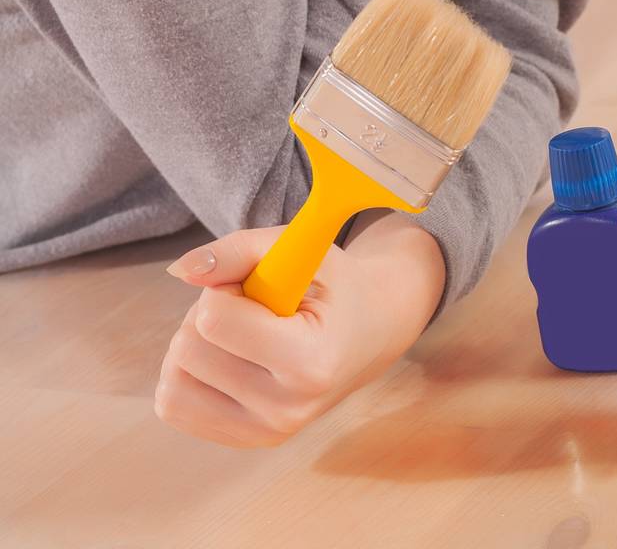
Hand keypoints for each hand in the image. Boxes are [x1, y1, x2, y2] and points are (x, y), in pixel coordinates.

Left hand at [154, 217, 445, 448]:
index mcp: (308, 363)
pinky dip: (188, 374)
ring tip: (236, 332)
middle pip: (187, 349)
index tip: (257, 287)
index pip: (213, 321)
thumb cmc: (331, 285)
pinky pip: (174, 406)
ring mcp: (264, 434)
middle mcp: (286, 411)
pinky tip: (225, 358)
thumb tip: (180, 270)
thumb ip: (239, 250)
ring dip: (192, 345)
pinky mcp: (244, 442)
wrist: (368, 333)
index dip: (225, 287)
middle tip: (249, 307)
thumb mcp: (300, 250)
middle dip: (206, 313)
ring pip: (172, 384)